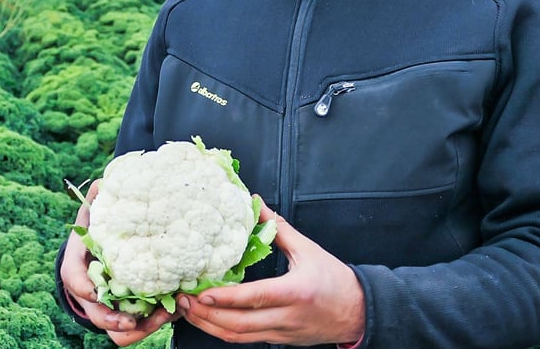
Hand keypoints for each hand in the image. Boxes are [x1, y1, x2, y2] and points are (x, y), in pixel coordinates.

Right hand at [58, 179, 178, 345]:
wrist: (106, 247)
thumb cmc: (100, 227)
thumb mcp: (97, 211)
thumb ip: (100, 197)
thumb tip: (105, 181)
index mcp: (78, 265)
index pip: (73, 279)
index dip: (83, 288)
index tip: (97, 292)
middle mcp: (92, 291)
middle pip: (98, 315)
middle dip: (115, 319)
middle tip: (136, 316)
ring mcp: (111, 305)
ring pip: (119, 331)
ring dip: (141, 328)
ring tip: (166, 313)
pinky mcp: (130, 311)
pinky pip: (139, 329)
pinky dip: (155, 323)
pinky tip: (175, 307)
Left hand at [177, 202, 364, 345]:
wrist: (357, 312)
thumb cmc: (335, 279)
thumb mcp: (308, 250)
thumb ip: (278, 228)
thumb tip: (255, 204)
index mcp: (295, 292)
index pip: (255, 298)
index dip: (226, 298)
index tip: (202, 292)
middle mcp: (286, 317)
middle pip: (239, 324)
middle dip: (206, 315)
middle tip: (182, 300)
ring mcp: (281, 333)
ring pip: (238, 337)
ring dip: (209, 325)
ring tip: (187, 310)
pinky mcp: (278, 340)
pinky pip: (245, 339)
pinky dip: (223, 331)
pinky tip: (207, 319)